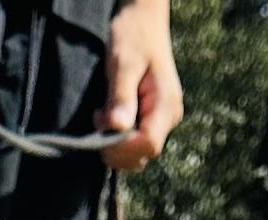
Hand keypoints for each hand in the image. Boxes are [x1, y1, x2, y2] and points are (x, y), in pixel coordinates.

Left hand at [99, 0, 183, 171]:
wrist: (143, 19)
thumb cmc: (133, 35)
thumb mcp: (123, 63)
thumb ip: (121, 96)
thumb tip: (117, 127)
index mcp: (166, 104)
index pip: (148, 143)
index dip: (122, 146)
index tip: (101, 127)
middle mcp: (169, 116)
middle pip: (143, 153)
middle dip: (116, 146)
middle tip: (98, 117)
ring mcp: (163, 119)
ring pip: (138, 152)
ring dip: (116, 143)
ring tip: (103, 114)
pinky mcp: (153, 118)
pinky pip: (136, 141)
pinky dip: (119, 137)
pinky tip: (110, 115)